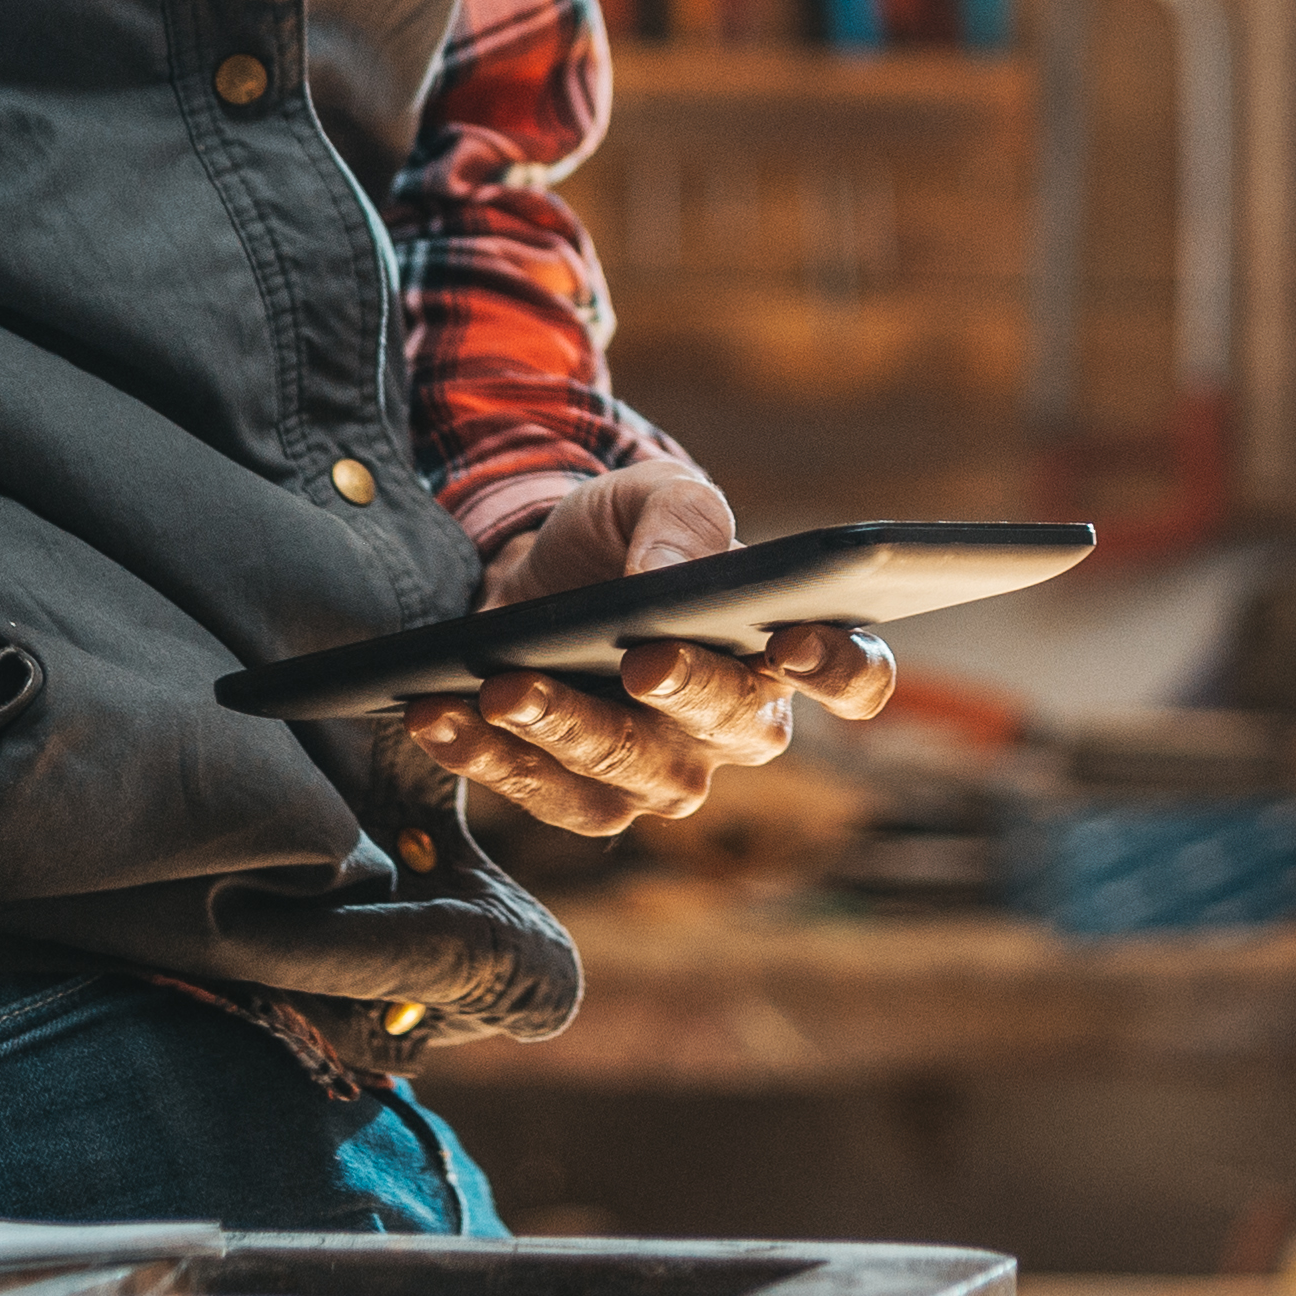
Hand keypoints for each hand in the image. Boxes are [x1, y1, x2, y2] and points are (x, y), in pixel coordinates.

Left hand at [421, 460, 895, 836]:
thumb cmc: (623, 538)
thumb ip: (679, 520)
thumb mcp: (653, 495)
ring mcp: (667, 774)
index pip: (853, 675)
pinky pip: (550, 798)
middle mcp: (739, 727)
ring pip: (635, 773)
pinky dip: (491, 759)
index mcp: (787, 648)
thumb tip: (672, 577)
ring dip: (564, 730)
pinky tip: (442, 715)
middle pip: (736, 729)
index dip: (839, 668)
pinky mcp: (591, 800)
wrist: (534, 574)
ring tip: (500, 687)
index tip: (793, 640)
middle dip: (689, 692)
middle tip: (642, 658)